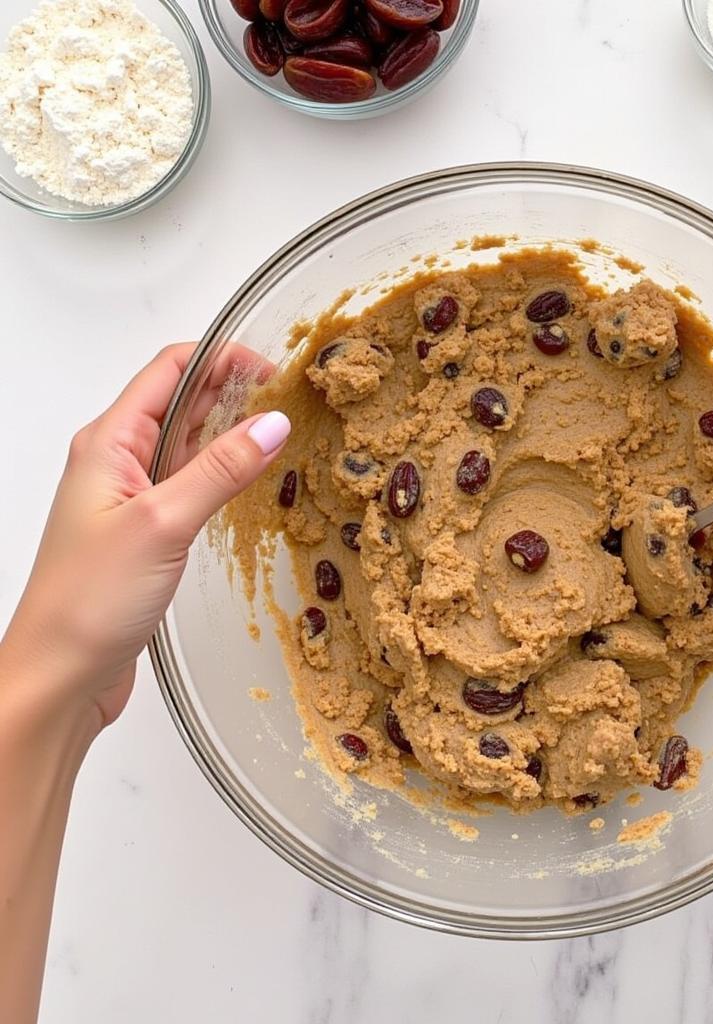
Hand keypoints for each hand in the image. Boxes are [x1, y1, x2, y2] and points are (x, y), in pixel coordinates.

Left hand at [0, 344, 288, 735]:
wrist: (60, 673)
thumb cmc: (89, 599)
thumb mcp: (163, 523)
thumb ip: (220, 470)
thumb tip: (272, 424)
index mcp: (108, 442)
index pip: (170, 371)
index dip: (222, 358)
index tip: (274, 369)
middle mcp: (117, 461)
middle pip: (181, 403)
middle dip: (233, 391)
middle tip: (290, 398)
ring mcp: (133, 496)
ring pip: (189, 444)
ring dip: (231, 432)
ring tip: (283, 431)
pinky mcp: (148, 530)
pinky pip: (191, 484)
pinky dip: (224, 473)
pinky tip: (253, 479)